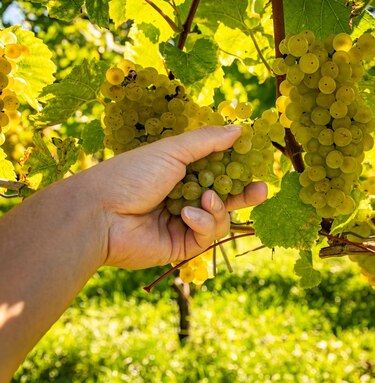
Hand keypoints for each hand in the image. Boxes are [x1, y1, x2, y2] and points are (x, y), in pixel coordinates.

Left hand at [87, 125, 267, 268]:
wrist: (101, 214)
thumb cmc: (131, 175)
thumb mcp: (172, 151)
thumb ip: (208, 142)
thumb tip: (239, 130)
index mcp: (178, 174)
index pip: (215, 171)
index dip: (236, 169)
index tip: (255, 164)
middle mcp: (182, 199)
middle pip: (223, 198)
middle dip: (244, 196)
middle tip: (262, 190)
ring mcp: (182, 224)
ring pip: (219, 219)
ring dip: (217, 208)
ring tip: (206, 199)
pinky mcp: (181, 247)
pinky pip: (207, 236)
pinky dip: (203, 223)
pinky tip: (187, 216)